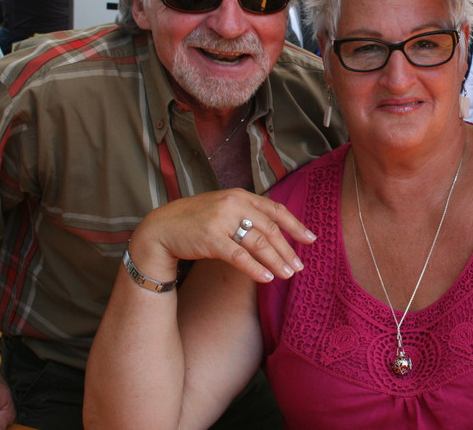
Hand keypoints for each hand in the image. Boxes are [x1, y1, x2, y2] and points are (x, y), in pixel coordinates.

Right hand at [130, 189, 315, 285]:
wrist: (162, 228)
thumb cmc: (196, 221)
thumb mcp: (223, 208)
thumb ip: (246, 213)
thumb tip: (275, 231)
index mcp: (240, 195)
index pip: (275, 209)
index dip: (295, 225)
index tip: (311, 239)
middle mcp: (233, 204)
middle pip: (270, 229)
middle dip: (288, 249)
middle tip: (299, 266)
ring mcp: (222, 221)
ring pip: (258, 243)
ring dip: (276, 261)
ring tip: (287, 275)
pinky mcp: (211, 239)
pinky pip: (239, 256)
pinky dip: (255, 268)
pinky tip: (266, 278)